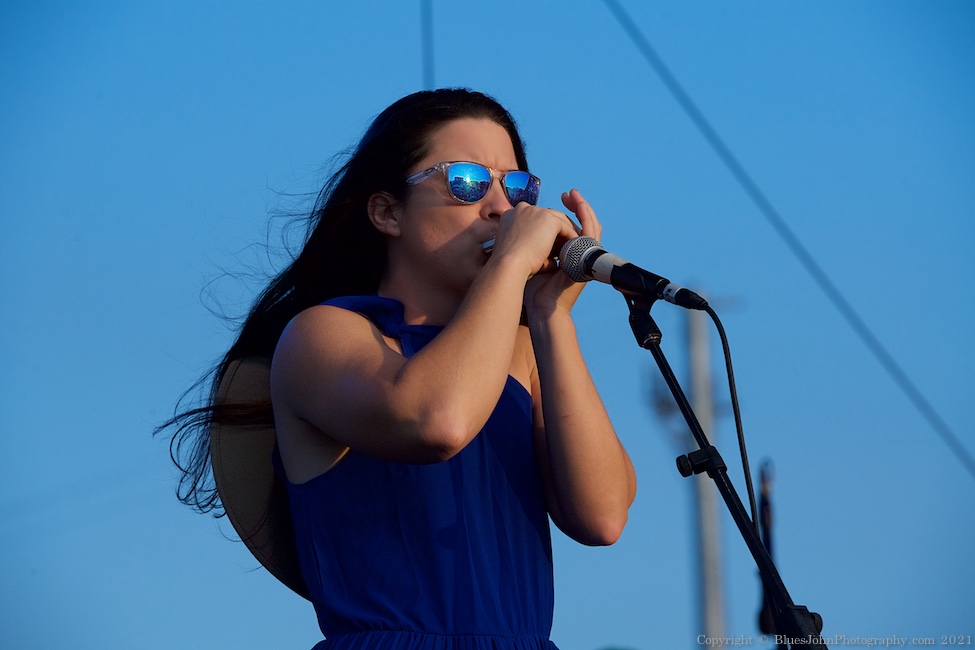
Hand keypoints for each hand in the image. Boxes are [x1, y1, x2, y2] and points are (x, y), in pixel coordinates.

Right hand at [490, 199, 579, 277]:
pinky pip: (564, 227)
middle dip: (556, 232)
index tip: (549, 247)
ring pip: (558, 221)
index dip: (541, 233)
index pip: (532, 220)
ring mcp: (535, 211)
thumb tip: (551, 257)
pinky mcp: (548, 218)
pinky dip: (570, 239)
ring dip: (565, 235)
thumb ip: (530, 246)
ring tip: (572, 250)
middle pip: (546, 217)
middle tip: (565, 247)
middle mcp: (522, 209)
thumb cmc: (509, 266)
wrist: (507, 265)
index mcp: (510, 215)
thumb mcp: (517, 251)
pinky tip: (574, 251)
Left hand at [524, 188, 601, 316]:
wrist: (541, 303)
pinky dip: (586, 215)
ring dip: (583, 206)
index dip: (565, 214)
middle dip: (576, 206)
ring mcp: (586, 255)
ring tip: (573, 194)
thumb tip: (521, 227)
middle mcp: (580, 254)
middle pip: (583, 223)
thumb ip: (534, 243)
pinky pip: (591, 230)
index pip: (572, 229)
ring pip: (591, 224)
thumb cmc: (532, 285)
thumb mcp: (534, 257)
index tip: (554, 201)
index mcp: (569, 255)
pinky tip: (579, 204)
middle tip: (567, 193)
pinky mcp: (589, 257)